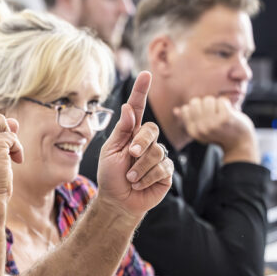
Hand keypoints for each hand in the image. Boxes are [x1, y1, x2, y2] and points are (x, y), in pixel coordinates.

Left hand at [95, 71, 173, 218]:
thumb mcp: (110, 151)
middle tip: (130, 157)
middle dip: (140, 144)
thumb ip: (122, 131)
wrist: (118, 201)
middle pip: (151, 130)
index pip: (138, 107)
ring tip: (130, 177)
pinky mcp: (166, 172)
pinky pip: (162, 168)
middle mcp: (147, 141)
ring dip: (140, 168)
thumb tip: (128, 108)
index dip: (141, 91)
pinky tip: (139, 184)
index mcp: (131, 132)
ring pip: (156, 152)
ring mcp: (158, 156)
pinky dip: (147, 178)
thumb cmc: (111, 176)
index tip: (145, 74)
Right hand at [174, 96, 258, 163]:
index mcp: (193, 131)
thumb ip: (189, 119)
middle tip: (215, 115)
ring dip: (217, 104)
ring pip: (208, 99)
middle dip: (206, 104)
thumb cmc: (220, 132)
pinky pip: (221, 101)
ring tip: (222, 114)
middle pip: (195, 102)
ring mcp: (213, 124)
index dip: (196, 108)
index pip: (186, 108)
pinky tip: (230, 113)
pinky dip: (227, 104)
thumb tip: (176, 111)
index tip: (206, 117)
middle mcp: (200, 129)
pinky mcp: (225, 118)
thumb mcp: (202, 128)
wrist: (240, 142)